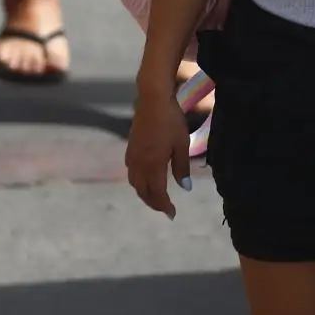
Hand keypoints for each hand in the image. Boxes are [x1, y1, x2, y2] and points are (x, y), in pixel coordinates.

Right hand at [125, 88, 193, 218]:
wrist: (152, 100)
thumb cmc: (171, 121)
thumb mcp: (182, 144)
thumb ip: (181, 168)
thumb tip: (184, 189)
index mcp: (153, 165)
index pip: (157, 193)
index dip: (164, 206)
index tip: (172, 214)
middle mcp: (139, 164)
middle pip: (143, 191)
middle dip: (154, 203)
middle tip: (166, 209)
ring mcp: (132, 156)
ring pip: (134, 183)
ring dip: (144, 193)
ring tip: (156, 196)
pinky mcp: (130, 148)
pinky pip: (131, 172)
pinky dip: (138, 181)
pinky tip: (146, 178)